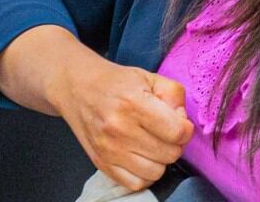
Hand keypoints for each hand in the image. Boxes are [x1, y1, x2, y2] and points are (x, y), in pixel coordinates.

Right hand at [56, 56, 193, 192]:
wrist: (75, 86)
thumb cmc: (115, 82)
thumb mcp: (148, 77)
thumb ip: (174, 94)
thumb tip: (183, 122)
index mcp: (132, 103)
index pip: (177, 132)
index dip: (184, 128)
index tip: (177, 122)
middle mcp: (118, 128)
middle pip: (170, 154)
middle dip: (173, 143)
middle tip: (162, 131)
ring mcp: (108, 149)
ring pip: (156, 172)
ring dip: (158, 160)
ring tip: (149, 143)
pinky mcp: (101, 163)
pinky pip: (137, 184)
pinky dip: (143, 174)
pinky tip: (139, 156)